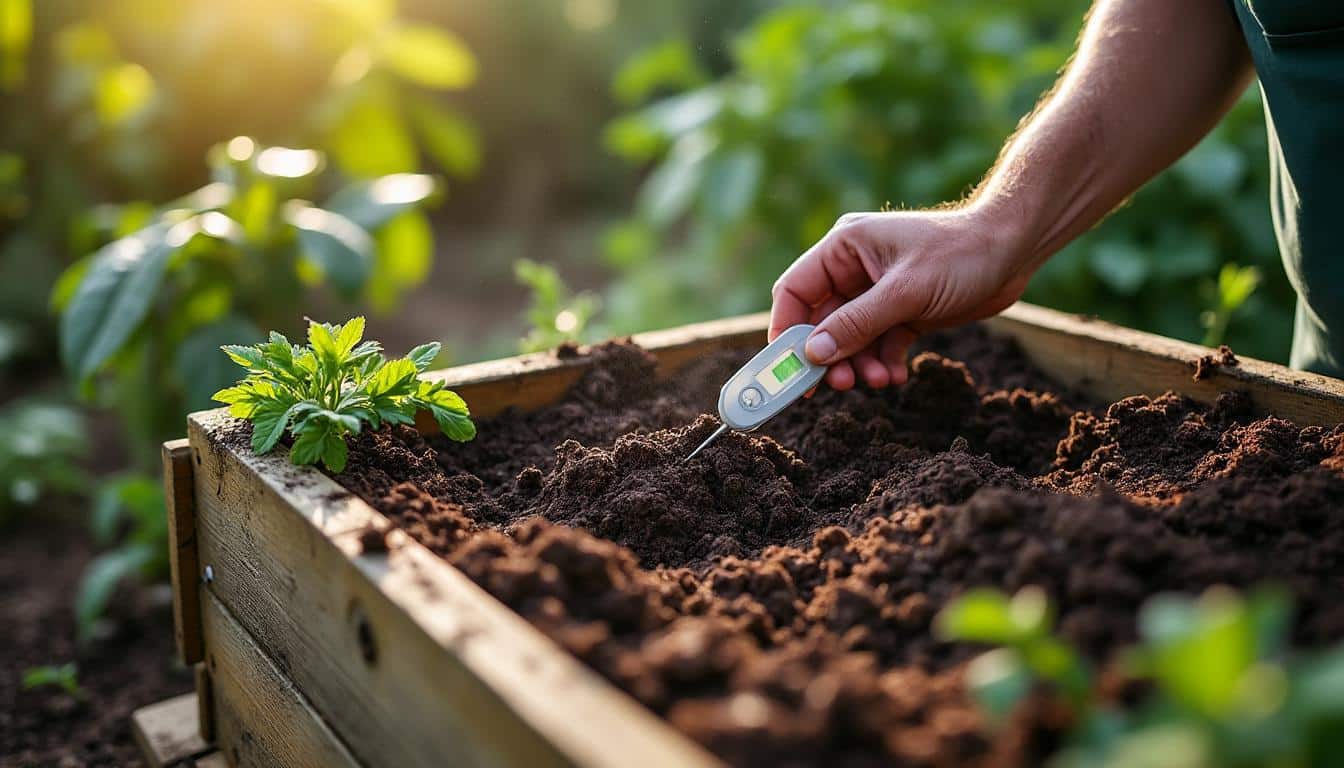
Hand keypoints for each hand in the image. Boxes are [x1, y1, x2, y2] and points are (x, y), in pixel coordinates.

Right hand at [769, 205, 1033, 390]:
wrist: (1014, 250)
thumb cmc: (960, 255)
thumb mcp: (904, 293)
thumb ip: (856, 324)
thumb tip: (812, 355)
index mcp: (844, 248)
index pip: (796, 290)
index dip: (785, 330)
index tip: (787, 367)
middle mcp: (854, 268)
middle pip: (821, 320)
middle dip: (828, 355)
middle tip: (836, 385)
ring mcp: (878, 291)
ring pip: (850, 337)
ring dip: (859, 363)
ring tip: (879, 381)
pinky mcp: (902, 310)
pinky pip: (878, 343)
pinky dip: (882, 362)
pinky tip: (896, 376)